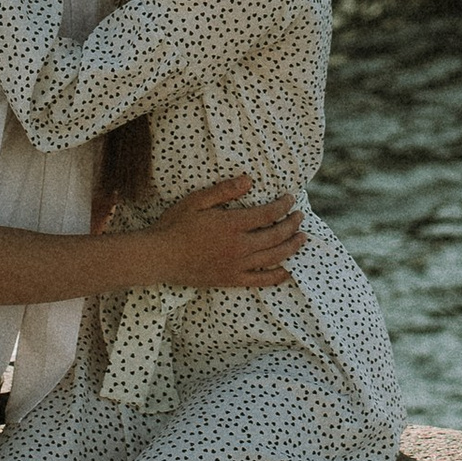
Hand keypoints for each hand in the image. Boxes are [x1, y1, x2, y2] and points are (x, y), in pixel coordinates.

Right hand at [144, 176, 306, 293]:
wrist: (159, 257)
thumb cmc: (175, 225)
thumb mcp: (197, 200)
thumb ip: (224, 190)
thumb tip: (249, 180)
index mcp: (232, 224)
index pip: (268, 213)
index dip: (283, 205)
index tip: (290, 198)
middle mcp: (239, 246)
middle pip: (276, 235)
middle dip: (292, 224)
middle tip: (300, 216)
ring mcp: (236, 265)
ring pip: (273, 257)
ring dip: (291, 246)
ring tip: (302, 238)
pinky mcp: (231, 279)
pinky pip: (261, 280)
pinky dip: (277, 275)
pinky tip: (288, 270)